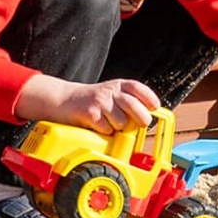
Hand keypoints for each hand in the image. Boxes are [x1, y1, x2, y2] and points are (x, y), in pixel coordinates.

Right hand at [15, 73, 158, 132]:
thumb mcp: (109, 94)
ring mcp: (100, 102)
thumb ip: (125, 101)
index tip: (155, 107)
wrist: (62, 100)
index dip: (149, 97)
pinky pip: (106, 130)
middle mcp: (110, 91)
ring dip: (117, 128)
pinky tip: (97, 127)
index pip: (138, 88)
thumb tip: (146, 116)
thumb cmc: (89, 100)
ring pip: (121, 122)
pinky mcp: (90, 114)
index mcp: (117, 85)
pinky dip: (104, 133)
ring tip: (108, 124)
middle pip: (135, 107)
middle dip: (141, 119)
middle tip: (140, 124)